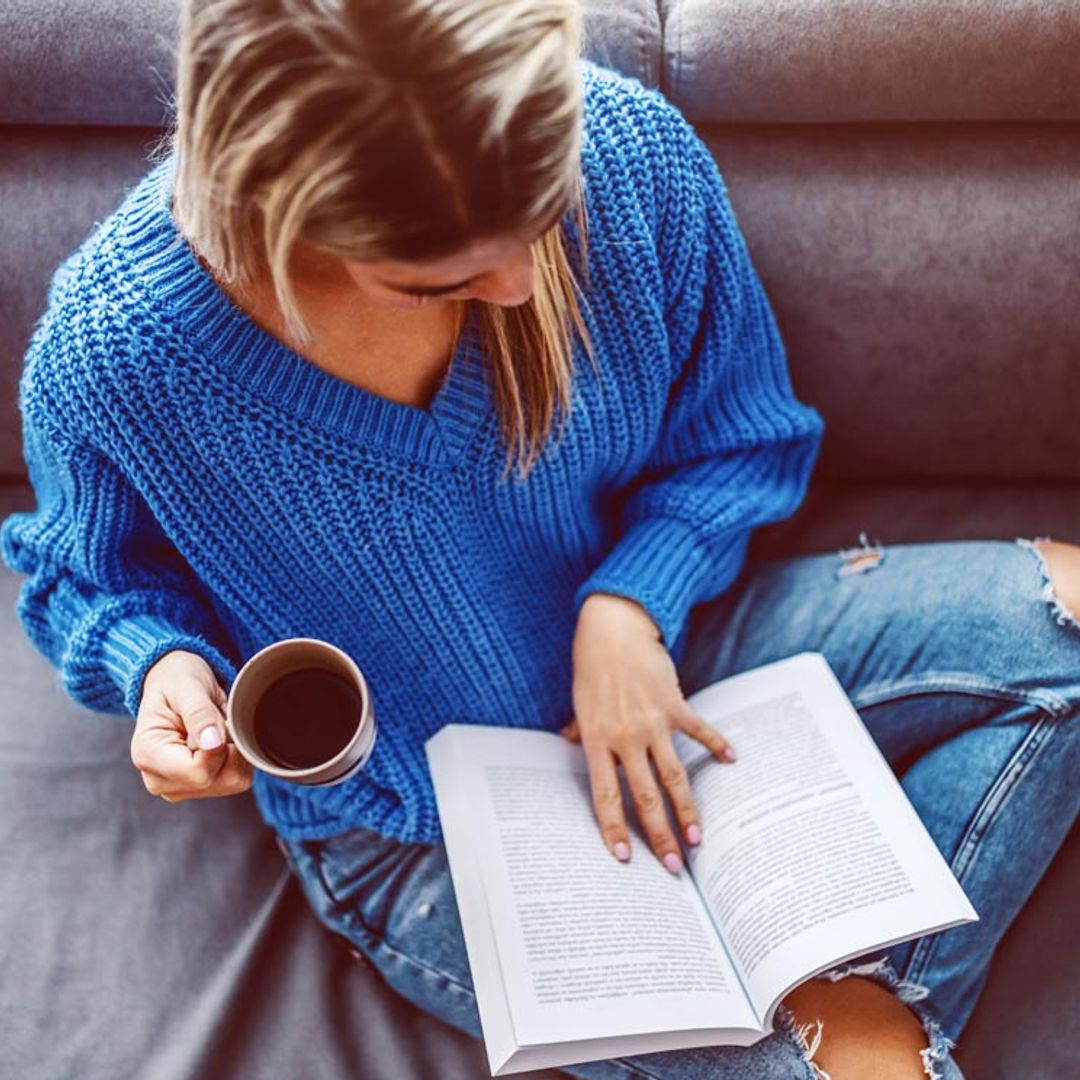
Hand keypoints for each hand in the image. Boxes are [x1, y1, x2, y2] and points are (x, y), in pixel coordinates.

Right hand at [131, 650, 252, 801]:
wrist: (172, 682)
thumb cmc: (176, 681)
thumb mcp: (187, 687)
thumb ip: (200, 714)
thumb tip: (213, 743)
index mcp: (148, 755)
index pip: (198, 772)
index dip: (219, 748)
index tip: (215, 722)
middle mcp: (158, 779)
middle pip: (217, 780)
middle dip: (228, 749)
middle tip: (216, 722)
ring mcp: (177, 788)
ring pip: (231, 783)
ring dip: (234, 753)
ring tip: (216, 730)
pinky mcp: (195, 788)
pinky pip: (235, 780)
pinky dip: (237, 759)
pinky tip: (220, 741)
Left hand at [566, 593, 734, 871]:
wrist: (614, 628)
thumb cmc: (592, 666)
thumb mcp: (579, 702)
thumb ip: (578, 729)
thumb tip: (567, 742)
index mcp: (597, 741)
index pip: (605, 797)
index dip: (614, 829)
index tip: (626, 859)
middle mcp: (625, 737)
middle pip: (645, 797)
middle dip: (659, 835)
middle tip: (674, 867)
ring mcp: (652, 722)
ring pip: (673, 776)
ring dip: (686, 810)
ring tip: (697, 839)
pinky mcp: (674, 705)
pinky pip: (698, 731)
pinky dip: (716, 745)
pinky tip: (731, 760)